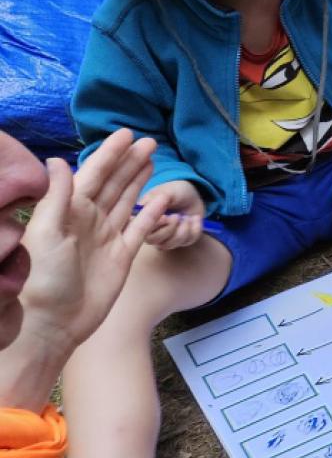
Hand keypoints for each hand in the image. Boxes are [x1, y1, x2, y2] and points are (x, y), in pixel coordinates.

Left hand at [16, 130, 164, 351]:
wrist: (52, 323)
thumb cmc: (41, 278)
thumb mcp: (46, 233)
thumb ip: (57, 196)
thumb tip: (57, 160)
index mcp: (69, 211)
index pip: (92, 174)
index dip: (109, 154)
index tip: (126, 134)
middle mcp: (88, 220)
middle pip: (113, 183)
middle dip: (129, 162)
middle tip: (149, 142)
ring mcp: (106, 237)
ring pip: (127, 200)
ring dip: (139, 179)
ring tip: (153, 160)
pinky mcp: (122, 256)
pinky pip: (140, 228)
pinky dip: (152, 213)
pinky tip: (164, 198)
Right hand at [141, 180, 208, 251]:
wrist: (192, 194)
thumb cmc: (175, 191)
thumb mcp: (167, 191)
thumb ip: (158, 200)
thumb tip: (149, 208)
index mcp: (142, 217)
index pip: (140, 228)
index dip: (154, 225)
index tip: (166, 216)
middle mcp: (149, 230)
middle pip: (153, 240)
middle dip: (170, 228)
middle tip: (177, 216)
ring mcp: (164, 237)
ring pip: (169, 244)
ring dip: (183, 230)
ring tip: (188, 217)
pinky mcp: (180, 240)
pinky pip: (186, 242)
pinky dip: (195, 230)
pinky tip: (195, 218)